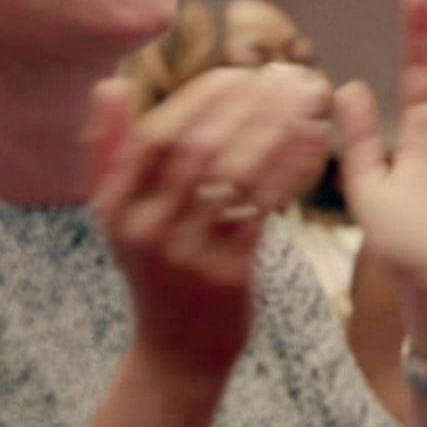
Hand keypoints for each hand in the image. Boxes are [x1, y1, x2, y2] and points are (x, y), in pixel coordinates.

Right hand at [87, 65, 333, 377]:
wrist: (177, 353)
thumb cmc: (156, 268)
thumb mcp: (120, 215)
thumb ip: (112, 149)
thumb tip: (112, 83)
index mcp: (115, 205)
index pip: (157, 134)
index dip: (201, 98)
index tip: (241, 73)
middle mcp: (144, 228)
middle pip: (198, 148)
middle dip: (247, 104)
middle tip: (287, 75)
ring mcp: (185, 253)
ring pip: (235, 174)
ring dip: (276, 129)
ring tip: (308, 99)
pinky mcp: (227, 275)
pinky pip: (263, 209)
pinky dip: (290, 169)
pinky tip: (314, 144)